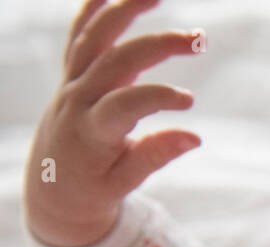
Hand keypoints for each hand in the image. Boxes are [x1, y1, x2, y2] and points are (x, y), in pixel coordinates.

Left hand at [22, 0, 201, 246]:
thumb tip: (195, 137)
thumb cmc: (93, 188)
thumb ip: (155, 156)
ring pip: (95, 35)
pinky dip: (95, 8)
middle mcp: (77, 99)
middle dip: (159, 45)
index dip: (157, 98)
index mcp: (91, 132)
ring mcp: (71, 81)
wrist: (50, 183)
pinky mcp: (72, 72)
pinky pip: (80, 33)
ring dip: (125, 10)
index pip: (125, 105)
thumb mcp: (124, 183)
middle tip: (200, 40)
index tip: (190, 102)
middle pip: (117, 59)